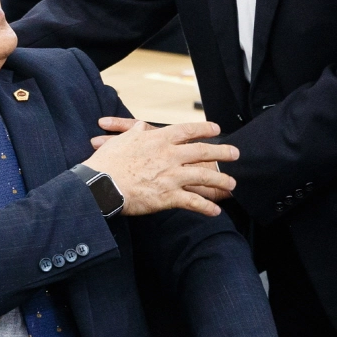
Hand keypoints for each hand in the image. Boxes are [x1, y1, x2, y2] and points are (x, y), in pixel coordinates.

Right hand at [83, 117, 237, 215]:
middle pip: (202, 152)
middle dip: (221, 152)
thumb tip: (140, 125)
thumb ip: (135, 132)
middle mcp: (170, 155)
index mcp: (159, 139)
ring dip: (220, 180)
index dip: (204, 129)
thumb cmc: (108, 161)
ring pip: (203, 177)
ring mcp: (171, 176)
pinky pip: (193, 202)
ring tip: (232, 184)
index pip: (187, 130)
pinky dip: (206, 207)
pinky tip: (216, 212)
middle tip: (235, 153)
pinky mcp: (168, 196)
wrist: (101, 185)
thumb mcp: (122, 140)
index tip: (216, 128)